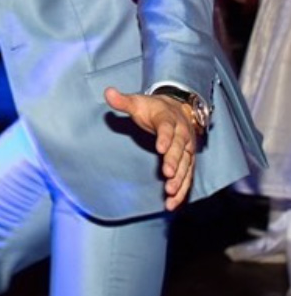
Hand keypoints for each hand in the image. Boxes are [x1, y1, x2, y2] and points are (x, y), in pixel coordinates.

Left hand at [103, 88, 199, 210]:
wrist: (178, 109)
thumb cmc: (154, 109)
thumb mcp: (138, 102)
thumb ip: (123, 101)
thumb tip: (107, 92)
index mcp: (169, 120)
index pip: (167, 129)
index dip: (164, 138)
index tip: (160, 148)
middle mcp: (181, 136)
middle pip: (179, 150)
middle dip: (174, 162)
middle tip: (168, 175)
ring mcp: (187, 150)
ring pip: (186, 166)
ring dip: (180, 180)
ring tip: (171, 193)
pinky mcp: (188, 162)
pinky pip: (187, 177)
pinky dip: (182, 190)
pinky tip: (173, 203)